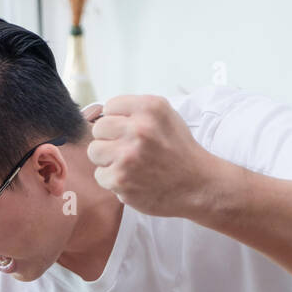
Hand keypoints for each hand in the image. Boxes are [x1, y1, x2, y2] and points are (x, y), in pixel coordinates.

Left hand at [86, 94, 216, 218]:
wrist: (197, 185)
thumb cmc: (179, 151)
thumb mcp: (166, 117)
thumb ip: (136, 111)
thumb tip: (101, 113)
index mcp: (150, 108)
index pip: (110, 106)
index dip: (118, 120)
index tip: (129, 131)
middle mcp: (139, 128)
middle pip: (99, 128)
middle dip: (110, 139)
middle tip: (128, 150)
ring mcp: (128, 155)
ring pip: (94, 151)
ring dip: (107, 159)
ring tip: (128, 164)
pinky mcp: (121, 179)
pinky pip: (100, 175)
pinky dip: (113, 180)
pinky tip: (132, 179)